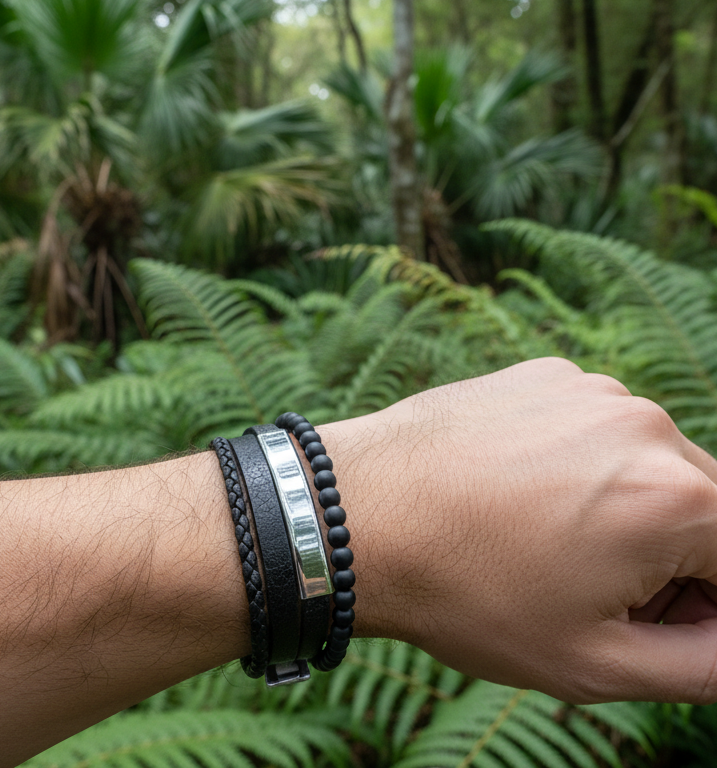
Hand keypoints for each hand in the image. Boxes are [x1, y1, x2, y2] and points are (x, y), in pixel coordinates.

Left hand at [324, 357, 716, 703]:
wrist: (358, 514)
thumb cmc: (465, 593)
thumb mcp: (593, 663)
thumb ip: (701, 664)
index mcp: (678, 498)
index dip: (710, 607)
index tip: (660, 624)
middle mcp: (645, 425)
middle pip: (705, 507)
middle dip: (678, 560)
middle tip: (598, 596)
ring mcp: (591, 390)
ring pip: (648, 464)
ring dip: (628, 509)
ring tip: (547, 545)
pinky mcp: (546, 375)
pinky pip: (594, 428)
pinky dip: (581, 465)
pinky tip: (519, 496)